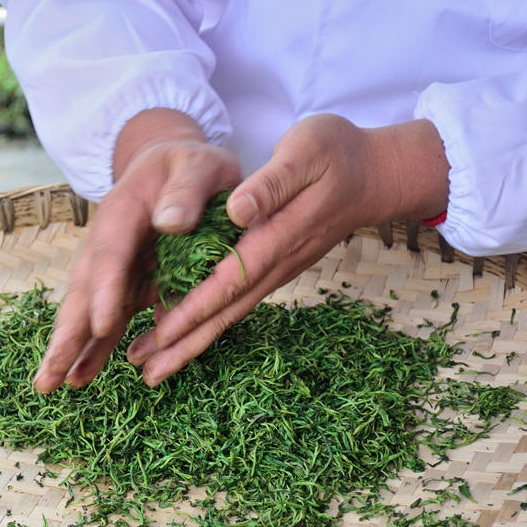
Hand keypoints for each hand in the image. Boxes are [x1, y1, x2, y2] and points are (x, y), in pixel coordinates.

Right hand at [33, 108, 241, 392]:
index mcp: (124, 212)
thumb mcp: (198, 166)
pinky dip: (96, 348)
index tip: (103, 325)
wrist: (175, 165)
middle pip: (84, 290)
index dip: (105, 289)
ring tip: (53, 386)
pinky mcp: (128, 284)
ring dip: (72, 349)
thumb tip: (170, 222)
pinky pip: (110, 319)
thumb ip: (187, 191)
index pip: (112, 253)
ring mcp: (116, 268)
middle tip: (49, 373)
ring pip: (89, 311)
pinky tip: (81, 377)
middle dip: (69, 333)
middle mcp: (110, 244)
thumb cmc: (191, 165)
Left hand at [126, 114, 449, 384]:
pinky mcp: (278, 265)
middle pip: (227, 312)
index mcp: (278, 235)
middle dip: (186, 344)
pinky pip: (239, 301)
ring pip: (232, 313)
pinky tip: (187, 333)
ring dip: (194, 342)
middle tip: (146, 374)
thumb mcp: (307, 151)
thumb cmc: (340, 153)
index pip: (229, 281)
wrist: (379, 174)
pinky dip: (211, 322)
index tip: (160, 335)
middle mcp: (278, 262)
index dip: (194, 309)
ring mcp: (280, 269)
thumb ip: (272, 183)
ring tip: (157, 368)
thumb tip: (236, 212)